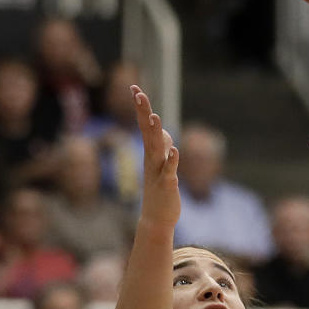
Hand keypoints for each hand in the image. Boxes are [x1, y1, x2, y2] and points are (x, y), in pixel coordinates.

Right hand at [132, 85, 178, 231]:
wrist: (156, 220)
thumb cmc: (159, 193)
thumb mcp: (162, 168)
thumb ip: (163, 151)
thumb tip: (165, 137)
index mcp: (151, 154)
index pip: (144, 126)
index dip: (141, 108)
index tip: (135, 88)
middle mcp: (152, 160)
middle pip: (147, 132)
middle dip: (143, 112)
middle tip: (138, 93)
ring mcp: (158, 172)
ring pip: (157, 149)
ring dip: (155, 133)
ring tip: (154, 116)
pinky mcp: (167, 185)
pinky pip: (169, 171)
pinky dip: (171, 161)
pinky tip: (174, 151)